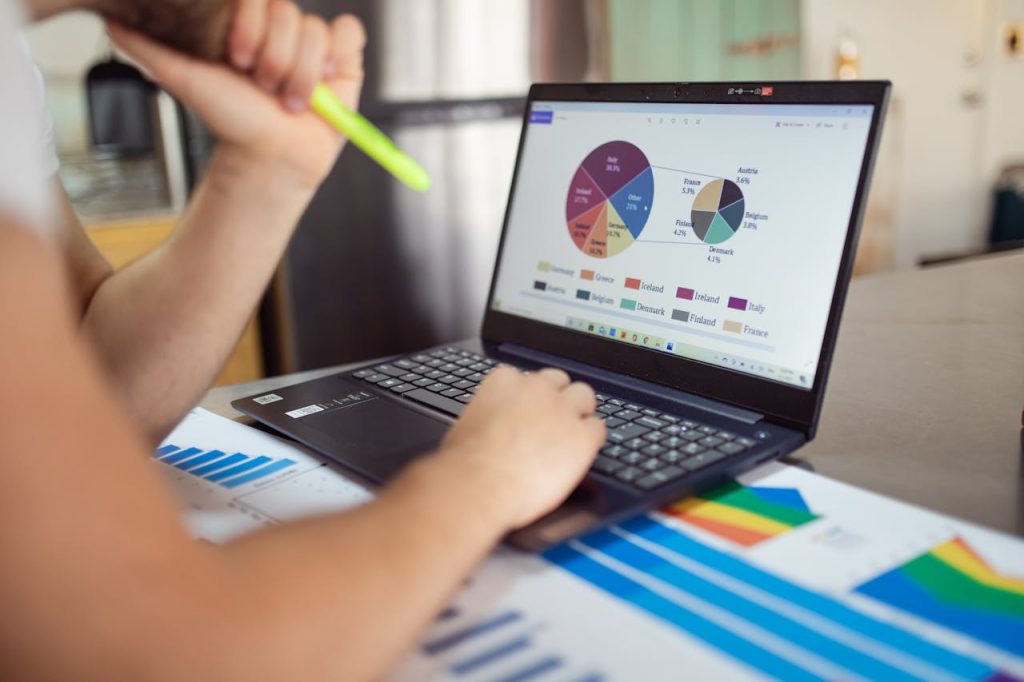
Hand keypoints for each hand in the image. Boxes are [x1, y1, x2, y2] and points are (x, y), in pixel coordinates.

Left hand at [106, 1, 364, 190]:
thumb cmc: (231, 121)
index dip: (251, 27)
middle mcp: (282, 30)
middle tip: (264, 88)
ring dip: (303, 73)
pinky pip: (350, 34)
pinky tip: (326, 80)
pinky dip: (339, 55)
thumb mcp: (186, 80)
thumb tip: (111, 22)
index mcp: (249, 23)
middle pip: (290, 13)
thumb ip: (150, 49)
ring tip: (290, 101)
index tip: (238, 61)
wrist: (270, 157)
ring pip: (317, 31)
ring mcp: (315, 44)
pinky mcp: (345, 60)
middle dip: (275, 58)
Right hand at [436, 367, 605, 530]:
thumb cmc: (465, 463)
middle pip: (559, 380)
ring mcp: (562, 410)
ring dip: (579, 412)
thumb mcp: (468, 424)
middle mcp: (537, 388)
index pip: (527, 378)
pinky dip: (590, 440)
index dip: (529, 398)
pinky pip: (598, 429)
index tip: (528, 412)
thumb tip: (492, 424)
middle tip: (552, 422)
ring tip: (570, 434)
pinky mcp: (582, 436)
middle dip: (557, 398)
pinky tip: (579, 454)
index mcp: (506, 381)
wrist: (478, 484)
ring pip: (584, 396)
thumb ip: (489, 413)